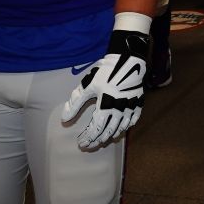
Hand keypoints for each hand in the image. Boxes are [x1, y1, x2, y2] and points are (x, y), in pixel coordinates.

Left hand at [61, 29, 150, 148]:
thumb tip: (64, 119)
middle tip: (89, 145)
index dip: (88, 137)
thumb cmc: (106, 71)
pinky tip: (122, 128)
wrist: (128, 58)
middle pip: (108, 131)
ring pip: (121, 127)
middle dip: (97, 140)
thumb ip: (75, 103)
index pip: (96, 128)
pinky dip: (127, 126)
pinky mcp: (138, 101)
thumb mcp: (88, 85)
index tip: (81, 143)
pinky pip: (133, 119)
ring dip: (111, 135)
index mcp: (106, 106)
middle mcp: (119, 110)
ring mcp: (131, 107)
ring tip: (104, 139)